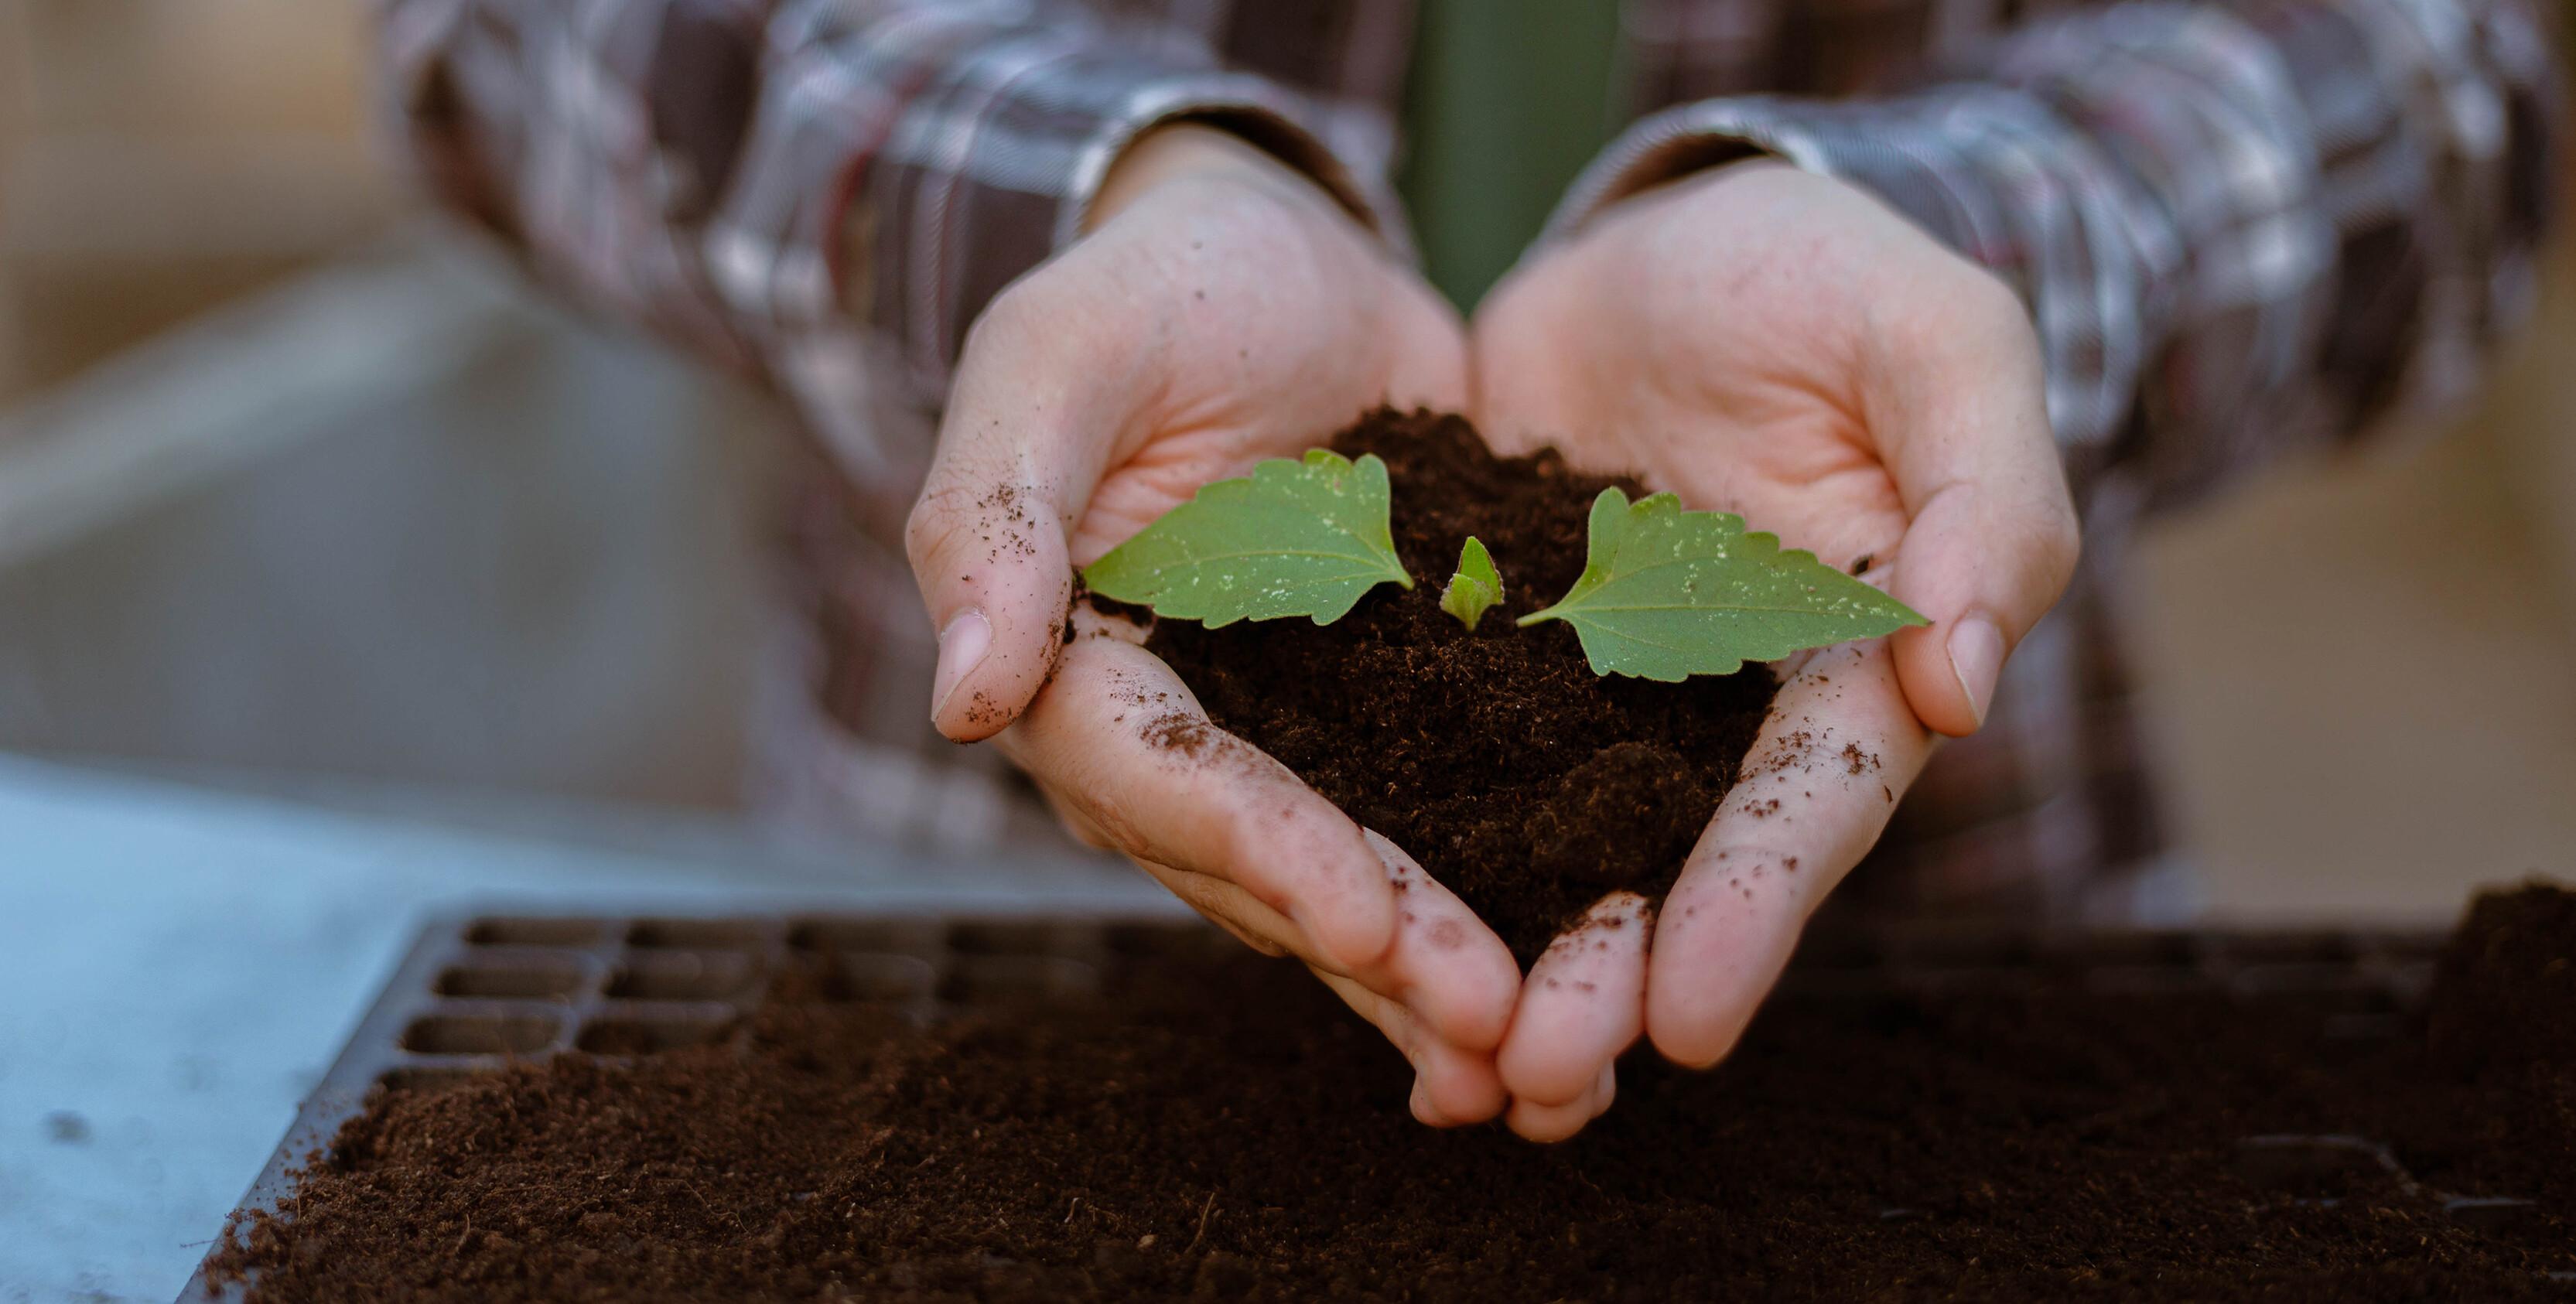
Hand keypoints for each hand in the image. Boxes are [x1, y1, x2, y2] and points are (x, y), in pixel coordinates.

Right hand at [905, 124, 1519, 1125]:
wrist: (1287, 257)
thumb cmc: (1155, 287)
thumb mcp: (1058, 355)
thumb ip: (995, 511)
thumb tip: (961, 703)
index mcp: (1072, 666)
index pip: (1153, 779)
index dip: (1254, 850)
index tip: (1362, 916)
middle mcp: (1179, 734)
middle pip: (1262, 865)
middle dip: (1377, 947)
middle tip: (1498, 1022)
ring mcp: (1293, 738)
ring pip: (1357, 875)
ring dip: (1439, 969)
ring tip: (1546, 1053)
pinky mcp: (1399, 720)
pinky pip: (1448, 819)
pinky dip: (1505, 896)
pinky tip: (1589, 967)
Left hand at [1469, 161, 2080, 1138]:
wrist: (1672, 234)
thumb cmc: (1835, 277)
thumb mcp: (1940, 342)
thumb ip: (1983, 497)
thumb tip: (1960, 680)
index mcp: (1852, 661)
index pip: (1811, 804)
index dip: (1753, 910)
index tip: (1688, 1018)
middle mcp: (1721, 706)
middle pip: (1670, 861)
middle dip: (1610, 977)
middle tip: (1538, 1078)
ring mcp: (1596, 688)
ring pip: (1549, 840)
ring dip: (1505, 950)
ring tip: (1445, 1065)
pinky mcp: (1486, 650)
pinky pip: (1437, 751)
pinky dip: (1406, 839)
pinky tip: (1342, 925)